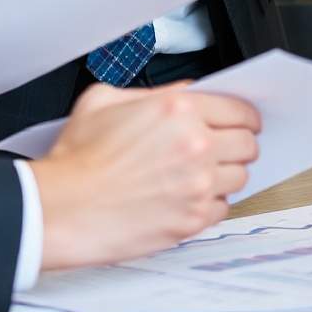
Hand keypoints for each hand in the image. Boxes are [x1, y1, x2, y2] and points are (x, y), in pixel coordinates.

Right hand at [30, 84, 260, 269]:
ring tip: (201, 173)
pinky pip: (224, 209)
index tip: (243, 121)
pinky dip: (212, 203)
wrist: (63, 207)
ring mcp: (197, 186)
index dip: (244, 115)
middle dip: (238, 143)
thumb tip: (186, 92)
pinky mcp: (192, 220)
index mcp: (178, 111)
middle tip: (223, 146)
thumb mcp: (106, 99)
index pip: (239, 110)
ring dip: (226, 173)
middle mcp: (195, 147)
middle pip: (248, 144)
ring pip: (240, 177)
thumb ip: (155, 91)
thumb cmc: (78, 158)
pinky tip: (189, 196)